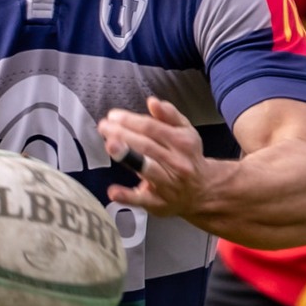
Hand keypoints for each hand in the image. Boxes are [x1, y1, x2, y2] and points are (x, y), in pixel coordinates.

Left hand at [99, 95, 209, 214]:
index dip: (131, 120)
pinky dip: (127, 196)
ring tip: (110, 145)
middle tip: (103, 127)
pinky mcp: (158, 203)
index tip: (113, 116)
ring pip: (146, 168)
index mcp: (182, 142)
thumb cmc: (187, 156)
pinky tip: (113, 191)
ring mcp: (168, 184)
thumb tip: (152, 102)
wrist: (202, 191)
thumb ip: (169, 115)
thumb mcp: (185, 132)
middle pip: (146, 145)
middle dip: (123, 134)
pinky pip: (142, 200)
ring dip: (127, 156)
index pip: (152, 128)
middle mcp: (177, 163)